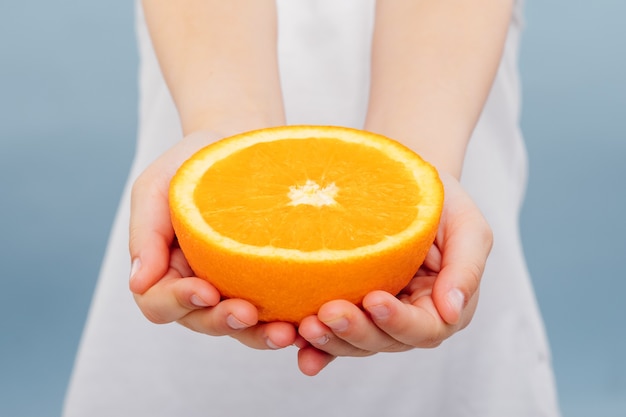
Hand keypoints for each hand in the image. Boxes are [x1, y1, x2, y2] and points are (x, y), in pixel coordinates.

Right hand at [128, 131, 296, 349]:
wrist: (238, 141)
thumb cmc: (192, 164)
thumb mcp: (155, 187)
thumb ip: (145, 233)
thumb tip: (139, 283)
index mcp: (165, 269)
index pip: (160, 303)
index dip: (178, 303)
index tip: (204, 291)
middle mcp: (199, 286)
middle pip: (203, 321)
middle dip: (223, 322)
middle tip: (247, 314)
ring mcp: (234, 287)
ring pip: (242, 327)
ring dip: (260, 335)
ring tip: (286, 331)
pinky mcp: (267, 281)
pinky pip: (276, 310)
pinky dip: (289, 320)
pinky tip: (306, 320)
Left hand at [296, 172, 492, 374]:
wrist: (402, 179)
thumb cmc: (440, 201)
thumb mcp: (467, 225)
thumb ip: (466, 268)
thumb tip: (452, 311)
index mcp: (441, 304)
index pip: (424, 328)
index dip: (398, 321)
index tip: (374, 299)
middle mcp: (408, 317)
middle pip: (384, 341)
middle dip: (355, 331)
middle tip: (327, 313)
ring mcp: (375, 316)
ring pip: (355, 342)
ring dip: (330, 340)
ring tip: (304, 326)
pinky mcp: (349, 308)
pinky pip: (332, 335)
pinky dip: (316, 347)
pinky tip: (297, 346)